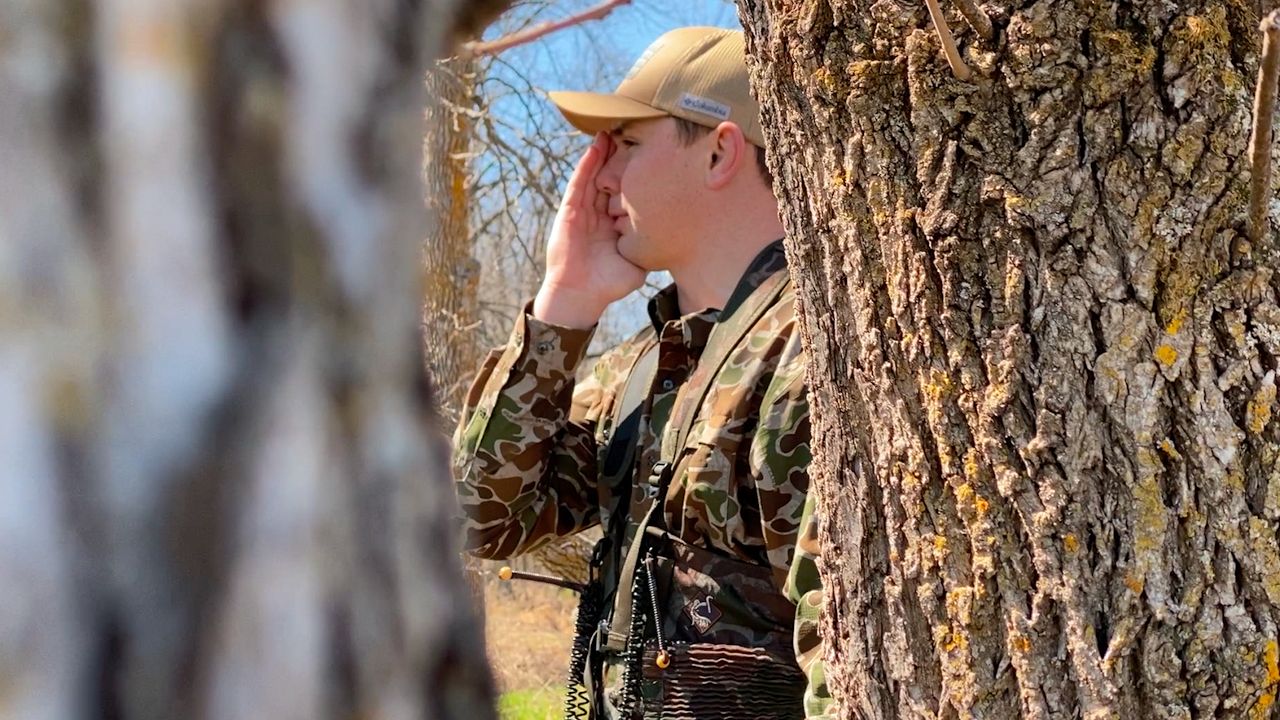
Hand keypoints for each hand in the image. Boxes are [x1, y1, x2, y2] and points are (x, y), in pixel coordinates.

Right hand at [533, 133, 645, 328]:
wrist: (581, 295)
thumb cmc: (609, 284)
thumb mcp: (638, 262)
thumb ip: (652, 248)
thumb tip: (677, 238)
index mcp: (614, 222)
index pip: (627, 192)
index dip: (638, 174)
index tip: (654, 155)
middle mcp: (599, 213)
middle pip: (611, 177)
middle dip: (620, 156)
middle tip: (633, 132)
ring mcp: (584, 210)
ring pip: (595, 174)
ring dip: (603, 152)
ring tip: (613, 129)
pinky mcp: (570, 210)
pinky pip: (580, 183)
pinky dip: (587, 164)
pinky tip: (596, 147)